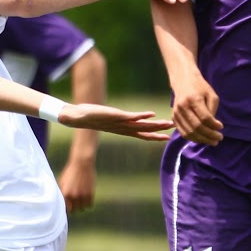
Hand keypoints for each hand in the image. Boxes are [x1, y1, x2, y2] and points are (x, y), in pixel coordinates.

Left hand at [58, 103, 172, 142]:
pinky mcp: (116, 116)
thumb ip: (115, 119)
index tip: (167, 138)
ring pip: (141, 125)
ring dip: (155, 124)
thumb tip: (118, 118)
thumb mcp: (106, 119)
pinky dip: (142, 116)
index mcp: (122, 130)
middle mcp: (123, 128)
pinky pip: (131, 117)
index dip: (154, 137)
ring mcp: (120, 122)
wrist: (76, 117)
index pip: (142, 135)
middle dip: (160, 131)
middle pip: (145, 131)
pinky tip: (151, 113)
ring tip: (168, 122)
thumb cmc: (90, 117)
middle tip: (174, 130)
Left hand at [58, 156, 96, 211]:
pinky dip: (88, 203)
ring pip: (82, 208)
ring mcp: (83, 195)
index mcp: (65, 193)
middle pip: (74, 210)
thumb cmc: (70, 172)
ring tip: (80, 201)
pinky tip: (86, 199)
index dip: (67, 207)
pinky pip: (89, 205)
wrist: (82, 163)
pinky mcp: (91, 193)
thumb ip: (61, 192)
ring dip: (81, 206)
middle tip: (75, 203)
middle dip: (74, 207)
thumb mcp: (62, 181)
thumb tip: (60, 202)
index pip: (66, 208)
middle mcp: (74, 196)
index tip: (68, 206)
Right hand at [170, 78, 223, 145]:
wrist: (183, 80)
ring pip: (189, 132)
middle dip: (209, 135)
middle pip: (196, 127)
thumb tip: (214, 127)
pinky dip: (193, 138)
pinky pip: (183, 132)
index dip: (214, 126)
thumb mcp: (212, 95)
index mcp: (193, 99)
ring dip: (202, 140)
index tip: (221, 127)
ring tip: (212, 141)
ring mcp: (176, 113)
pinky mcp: (174, 118)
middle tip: (219, 138)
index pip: (204, 118)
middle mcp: (183, 107)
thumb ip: (213, 110)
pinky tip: (202, 139)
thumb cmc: (200, 87)